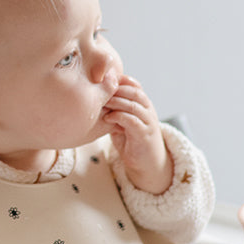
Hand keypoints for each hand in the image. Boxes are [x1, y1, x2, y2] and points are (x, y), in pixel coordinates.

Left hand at [103, 75, 173, 194]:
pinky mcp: (144, 134)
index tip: (103, 80)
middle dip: (116, 88)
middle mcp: (148, 110)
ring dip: (116, 101)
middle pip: (135, 91)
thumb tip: (96, 98)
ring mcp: (148, 122)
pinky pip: (132, 121)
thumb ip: (114, 110)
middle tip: (100, 89)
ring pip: (134, 105)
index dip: (120, 80)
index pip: (134, 85)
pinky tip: (107, 118)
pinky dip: (118, 117)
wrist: (147, 163)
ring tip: (102, 102)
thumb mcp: (121, 122)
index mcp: (143, 105)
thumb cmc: (132, 141)